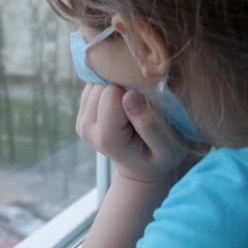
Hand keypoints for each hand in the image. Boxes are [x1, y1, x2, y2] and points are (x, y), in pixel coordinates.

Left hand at [76, 84, 190, 182]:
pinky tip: (122, 104)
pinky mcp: (82, 113)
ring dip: (117, 89)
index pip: (111, 94)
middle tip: (140, 108)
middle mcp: (87, 129)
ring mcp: (82, 121)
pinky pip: (94, 85)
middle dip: (123, 89)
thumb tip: (129, 95)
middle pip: (101, 86)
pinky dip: (110, 88)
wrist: (142, 165)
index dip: (131, 92)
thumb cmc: (159, 156)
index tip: (146, 106)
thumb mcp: (166, 147)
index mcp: (106, 138)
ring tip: (132, 108)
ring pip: (96, 82)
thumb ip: (149, 124)